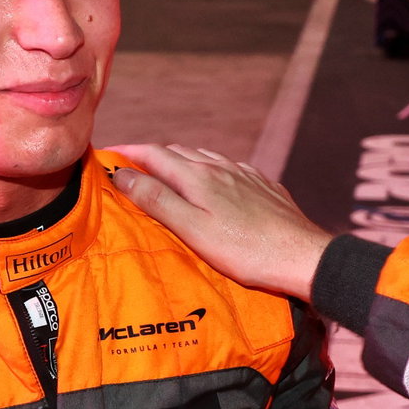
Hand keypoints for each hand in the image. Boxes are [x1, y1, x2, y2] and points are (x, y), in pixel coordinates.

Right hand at [106, 143, 331, 298]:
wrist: (301, 256)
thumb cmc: (245, 250)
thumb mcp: (193, 229)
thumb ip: (157, 200)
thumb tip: (123, 174)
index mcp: (199, 177)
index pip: (154, 154)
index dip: (128, 152)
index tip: (107, 154)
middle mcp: (222, 168)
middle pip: (178, 152)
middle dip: (151, 156)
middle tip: (131, 167)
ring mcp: (245, 175)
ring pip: (205, 157)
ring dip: (180, 160)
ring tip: (166, 172)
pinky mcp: (263, 186)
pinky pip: (228, 168)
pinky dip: (208, 169)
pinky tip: (213, 182)